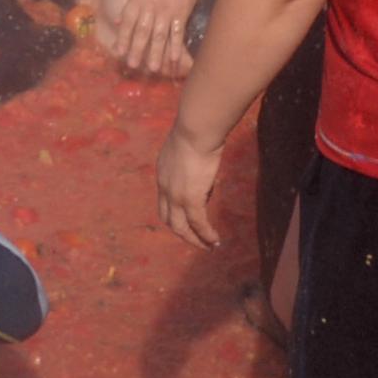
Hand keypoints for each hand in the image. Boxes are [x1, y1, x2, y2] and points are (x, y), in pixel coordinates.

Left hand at [106, 0, 203, 77]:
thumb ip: (129, 5)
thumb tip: (117, 21)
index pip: (128, 21)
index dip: (123, 37)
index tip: (119, 52)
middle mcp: (150, 6)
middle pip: (142, 31)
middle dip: (137, 49)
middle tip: (132, 65)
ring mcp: (166, 11)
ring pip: (159, 35)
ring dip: (156, 52)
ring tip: (152, 68)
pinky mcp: (181, 13)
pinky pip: (177, 33)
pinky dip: (175, 46)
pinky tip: (173, 59)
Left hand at [154, 121, 225, 247]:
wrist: (195, 130)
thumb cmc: (196, 132)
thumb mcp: (188, 149)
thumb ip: (192, 164)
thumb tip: (204, 176)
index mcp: (162, 173)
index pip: (165, 200)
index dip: (175, 212)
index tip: (189, 219)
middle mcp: (164, 188)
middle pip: (169, 219)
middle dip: (182, 232)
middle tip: (196, 240)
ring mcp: (176, 196)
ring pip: (181, 227)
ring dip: (194, 240)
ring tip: (208, 247)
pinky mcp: (190, 200)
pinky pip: (199, 224)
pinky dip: (206, 235)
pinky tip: (215, 240)